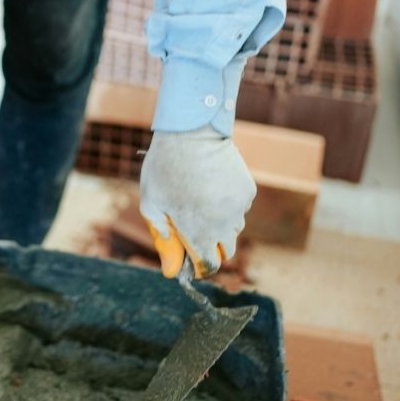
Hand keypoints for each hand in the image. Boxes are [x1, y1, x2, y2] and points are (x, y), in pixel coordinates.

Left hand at [139, 126, 255, 278]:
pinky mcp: (248, 190)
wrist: (191, 134)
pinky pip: (240, 206)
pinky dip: (229, 204)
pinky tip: (213, 186)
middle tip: (197, 232)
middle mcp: (225, 225)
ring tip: (202, 204)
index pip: (210, 265)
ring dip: (222, 225)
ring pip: (235, 227)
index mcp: (200, 232)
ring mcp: (239, 207)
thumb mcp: (150, 201)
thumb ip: (159, 232)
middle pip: (227, 250)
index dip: (201, 266)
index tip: (192, 261)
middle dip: (213, 246)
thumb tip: (169, 260)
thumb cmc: (164, 168)